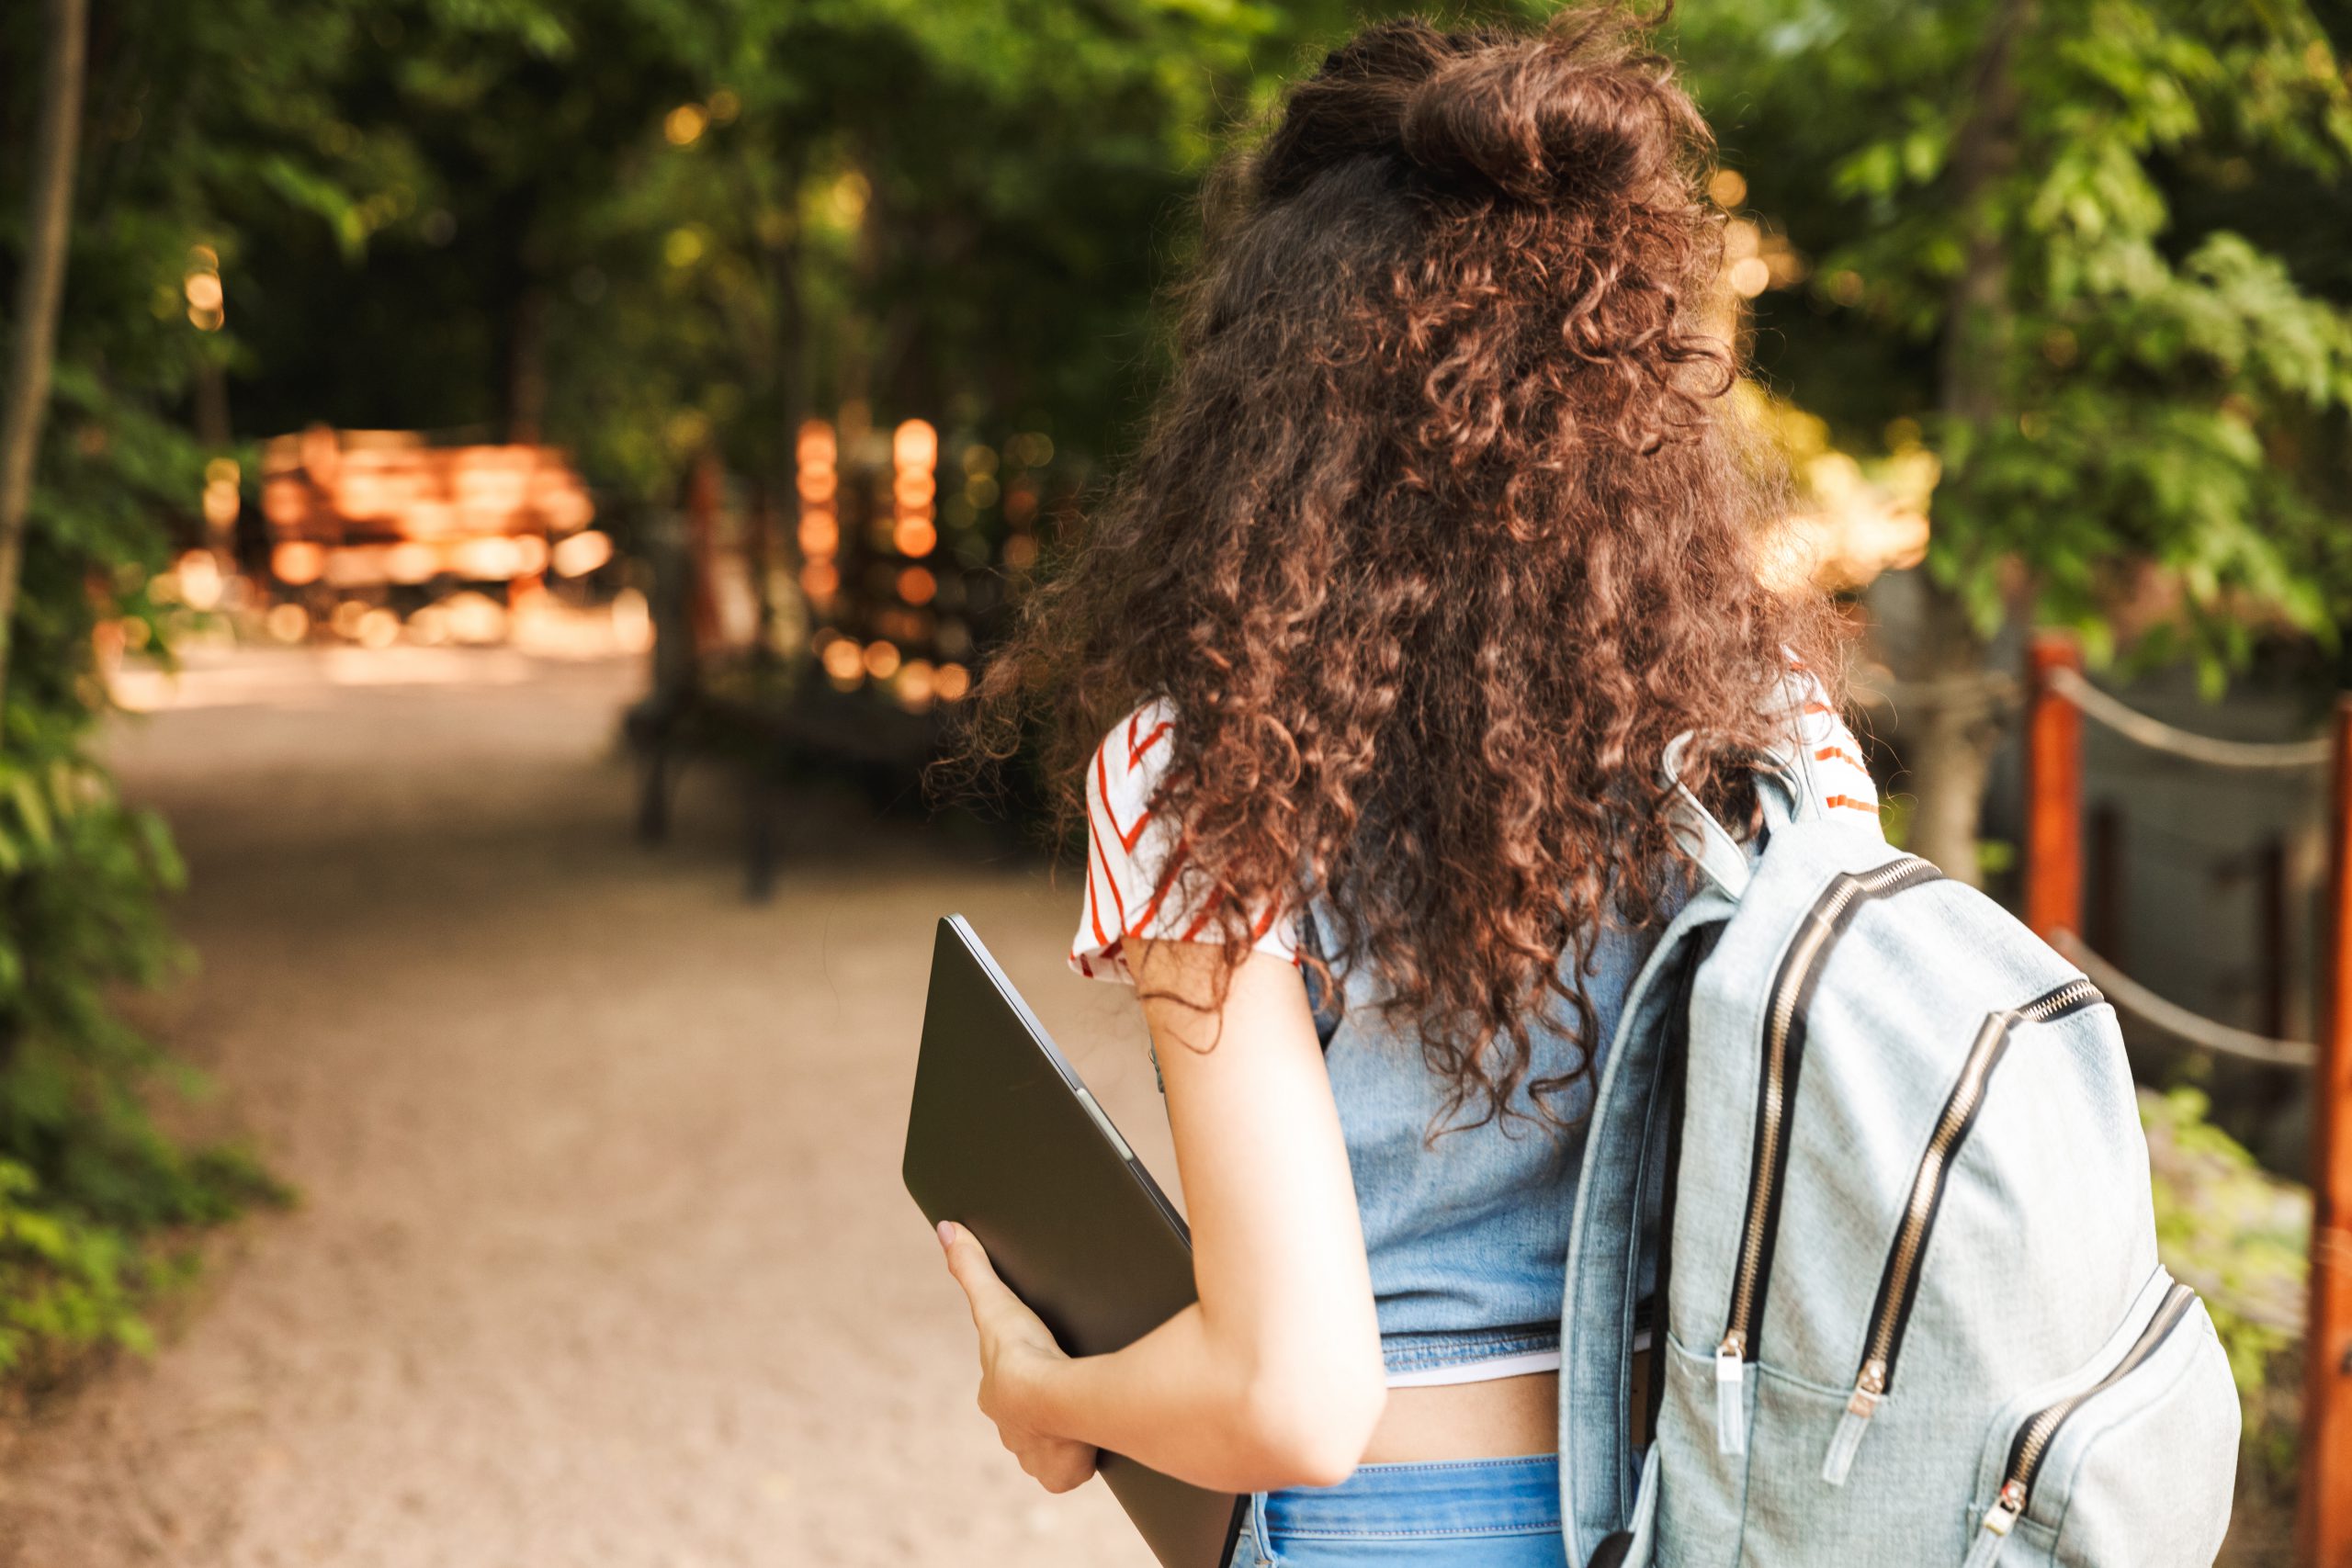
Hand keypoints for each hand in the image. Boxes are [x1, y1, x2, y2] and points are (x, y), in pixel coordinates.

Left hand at [937, 1220, 1100, 1493]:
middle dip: (1046, 1409)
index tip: (1045, 1367)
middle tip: (1072, 1389)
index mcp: (996, 1394)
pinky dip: (1079, 1459)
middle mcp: (1011, 1429)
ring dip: (1064, 1435)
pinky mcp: (1059, 1475)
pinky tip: (1094, 1442)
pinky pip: (1070, 1470)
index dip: (1026, 1376)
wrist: (1053, 1401)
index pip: (1009, 1385)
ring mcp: (1035, 1454)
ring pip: (1051, 1445)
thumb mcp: (995, 1302)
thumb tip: (945, 1228)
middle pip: (1030, 1418)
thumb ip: (971, 1267)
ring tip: (1086, 1417)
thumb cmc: (1024, 1353)